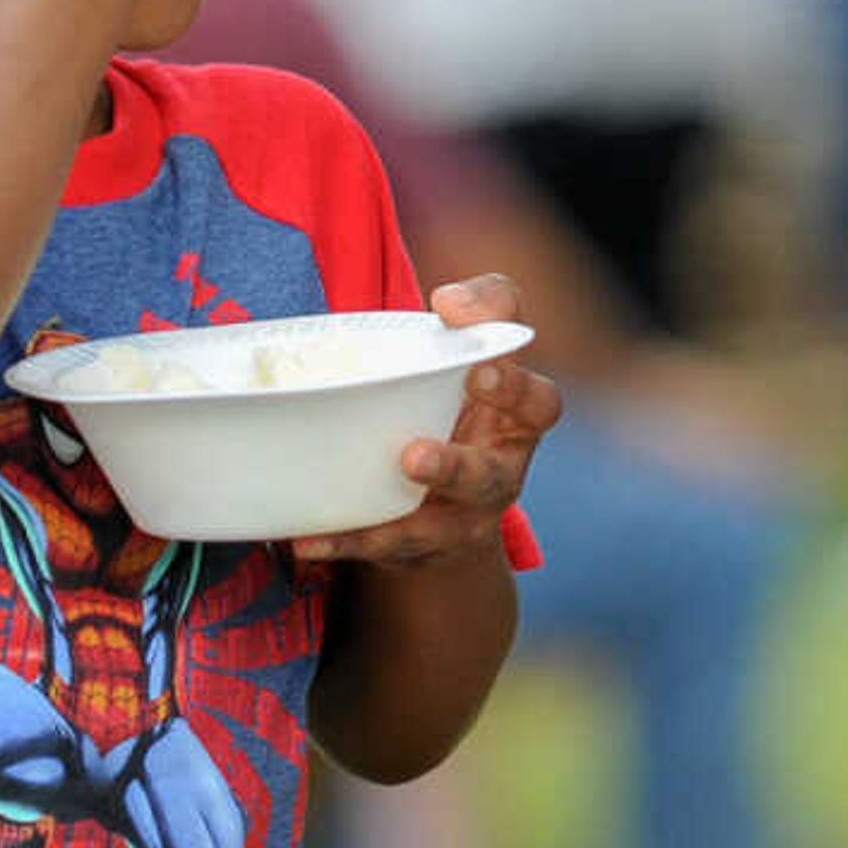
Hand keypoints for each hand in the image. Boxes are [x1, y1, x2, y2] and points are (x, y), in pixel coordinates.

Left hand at [291, 272, 561, 567]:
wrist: (450, 509)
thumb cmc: (455, 407)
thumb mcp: (471, 361)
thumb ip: (475, 315)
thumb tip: (450, 299)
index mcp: (516, 423)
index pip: (538, 404)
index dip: (514, 390)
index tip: (477, 370)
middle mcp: (497, 475)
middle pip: (489, 477)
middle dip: (454, 468)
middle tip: (412, 455)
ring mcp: (460, 520)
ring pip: (432, 529)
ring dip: (397, 521)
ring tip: (363, 498)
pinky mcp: (422, 549)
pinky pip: (383, 548)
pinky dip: (346, 541)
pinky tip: (309, 537)